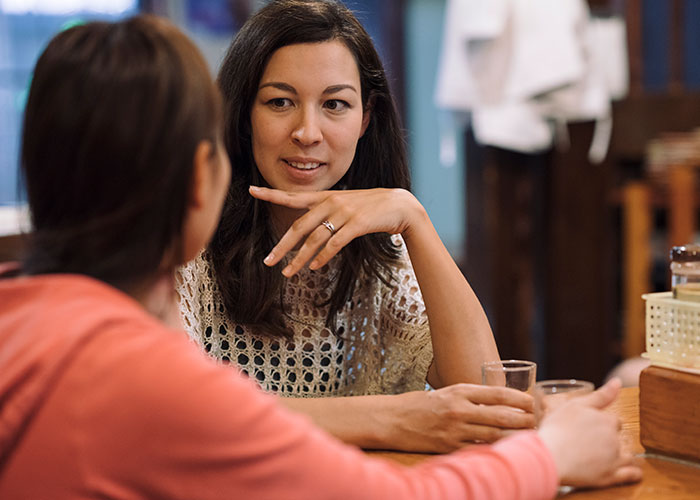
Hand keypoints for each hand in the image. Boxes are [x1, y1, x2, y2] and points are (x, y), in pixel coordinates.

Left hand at [249, 186, 426, 276]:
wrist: (399, 205)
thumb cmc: (371, 207)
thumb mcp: (345, 204)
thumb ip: (326, 213)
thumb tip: (308, 231)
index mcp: (325, 197)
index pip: (293, 196)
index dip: (271, 194)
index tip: (252, 190)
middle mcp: (331, 202)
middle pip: (299, 226)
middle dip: (282, 246)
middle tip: (268, 261)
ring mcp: (344, 212)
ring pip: (315, 238)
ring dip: (300, 258)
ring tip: (288, 272)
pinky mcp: (357, 224)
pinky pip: (335, 243)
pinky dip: (323, 256)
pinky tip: (315, 267)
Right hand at [385, 384, 534, 452]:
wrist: (391, 419)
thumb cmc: (419, 404)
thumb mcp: (446, 393)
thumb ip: (469, 398)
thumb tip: (497, 404)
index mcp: (459, 391)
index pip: (497, 394)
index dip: (520, 399)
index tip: (535, 402)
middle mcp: (459, 409)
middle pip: (501, 416)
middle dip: (524, 420)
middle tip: (541, 423)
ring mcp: (454, 430)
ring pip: (493, 435)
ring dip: (514, 437)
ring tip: (532, 439)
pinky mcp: (449, 447)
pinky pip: (478, 449)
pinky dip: (493, 450)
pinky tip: (506, 452)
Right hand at [537, 378, 641, 487]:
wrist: (549, 455)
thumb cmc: (557, 428)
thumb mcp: (575, 405)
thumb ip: (600, 395)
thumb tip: (617, 382)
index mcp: (606, 421)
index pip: (613, 421)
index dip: (602, 424)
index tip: (590, 428)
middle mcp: (613, 439)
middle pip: (618, 437)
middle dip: (609, 439)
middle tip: (590, 443)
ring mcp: (613, 459)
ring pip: (628, 456)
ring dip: (621, 456)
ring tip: (604, 458)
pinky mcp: (610, 477)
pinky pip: (631, 475)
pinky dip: (633, 473)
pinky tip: (630, 472)